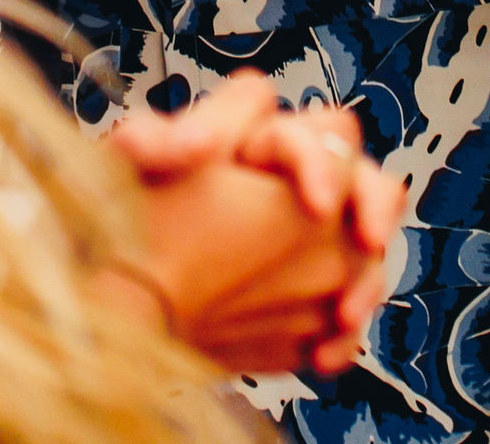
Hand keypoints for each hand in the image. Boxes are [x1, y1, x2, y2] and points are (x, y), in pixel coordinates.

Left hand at [106, 77, 404, 375]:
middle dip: (374, 206)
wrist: (115, 291)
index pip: (317, 130)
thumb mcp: (125, 170)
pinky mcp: (306, 298)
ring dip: (365, 280)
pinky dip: (342, 337)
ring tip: (343, 314)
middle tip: (366, 239)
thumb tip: (195, 142)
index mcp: (263, 144)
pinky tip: (320, 358)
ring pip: (364, 249)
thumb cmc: (121, 215)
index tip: (316, 204)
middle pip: (363, 176)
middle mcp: (298, 187)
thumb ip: (151, 139)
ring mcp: (309, 244)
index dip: (322, 161)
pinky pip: (344, 312)